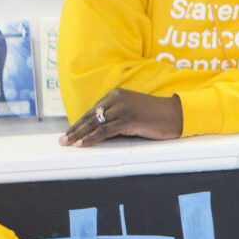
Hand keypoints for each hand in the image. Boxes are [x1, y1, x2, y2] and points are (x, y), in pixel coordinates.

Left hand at [61, 87, 183, 144]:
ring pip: (94, 124)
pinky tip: (82, 144)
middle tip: (62, 139)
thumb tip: (100, 132)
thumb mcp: (133, 112)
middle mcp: (117, 98)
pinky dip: (91, 139)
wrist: (176, 115)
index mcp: (117, 94)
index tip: (70, 132)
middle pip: (90, 116)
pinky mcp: (127, 120)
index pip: (93, 110)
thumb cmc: (156, 116)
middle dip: (75, 129)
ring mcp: (122, 108)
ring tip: (68, 143)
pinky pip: (104, 131)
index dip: (80, 122)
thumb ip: (117, 117)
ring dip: (79, 135)